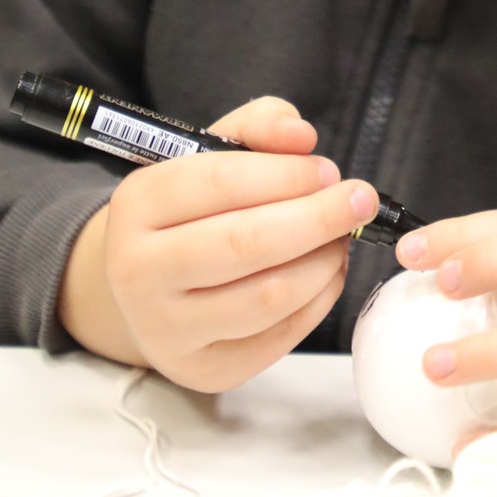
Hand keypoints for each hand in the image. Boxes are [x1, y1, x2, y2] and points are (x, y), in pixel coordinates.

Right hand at [58, 97, 379, 390]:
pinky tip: (327, 272)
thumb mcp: (210, 153)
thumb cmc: (189, 210)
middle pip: (246, 244)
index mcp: (137, 204)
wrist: (144, 285)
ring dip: (324, 262)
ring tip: (341, 238)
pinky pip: (280, 336)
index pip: (220, 182)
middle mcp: (138, 271)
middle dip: (318, 219)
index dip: (286, 175)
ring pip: (269, 297)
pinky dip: (319, 300)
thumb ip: (259, 127)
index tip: (328, 170)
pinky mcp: (203, 369)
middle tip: (359, 202)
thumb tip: (302, 136)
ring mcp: (168, 329)